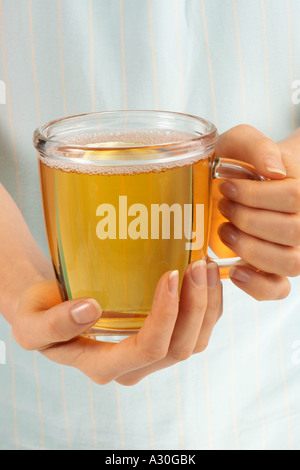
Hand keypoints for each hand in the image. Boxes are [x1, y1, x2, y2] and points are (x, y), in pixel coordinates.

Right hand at [12, 261, 221, 385]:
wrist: (49, 310)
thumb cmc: (40, 314)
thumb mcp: (32, 322)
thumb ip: (53, 324)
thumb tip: (90, 309)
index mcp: (103, 366)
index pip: (147, 349)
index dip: (166, 315)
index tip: (170, 274)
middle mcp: (132, 367)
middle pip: (179, 348)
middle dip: (196, 306)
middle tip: (198, 264)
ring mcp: (150, 357)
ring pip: (194, 342)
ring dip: (207, 306)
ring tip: (207, 266)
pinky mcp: (161, 341)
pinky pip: (196, 332)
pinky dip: (208, 307)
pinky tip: (206, 279)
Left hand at [211, 124, 299, 299]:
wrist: (243, 181)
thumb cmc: (242, 162)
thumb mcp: (241, 142)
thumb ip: (256, 146)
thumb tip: (273, 170)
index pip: (293, 196)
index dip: (256, 196)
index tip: (226, 187)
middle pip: (292, 231)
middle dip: (248, 220)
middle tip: (222, 207)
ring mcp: (294, 249)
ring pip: (289, 262)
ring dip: (251, 248)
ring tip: (225, 231)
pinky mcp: (276, 271)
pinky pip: (278, 289)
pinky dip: (256, 285)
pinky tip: (235, 270)